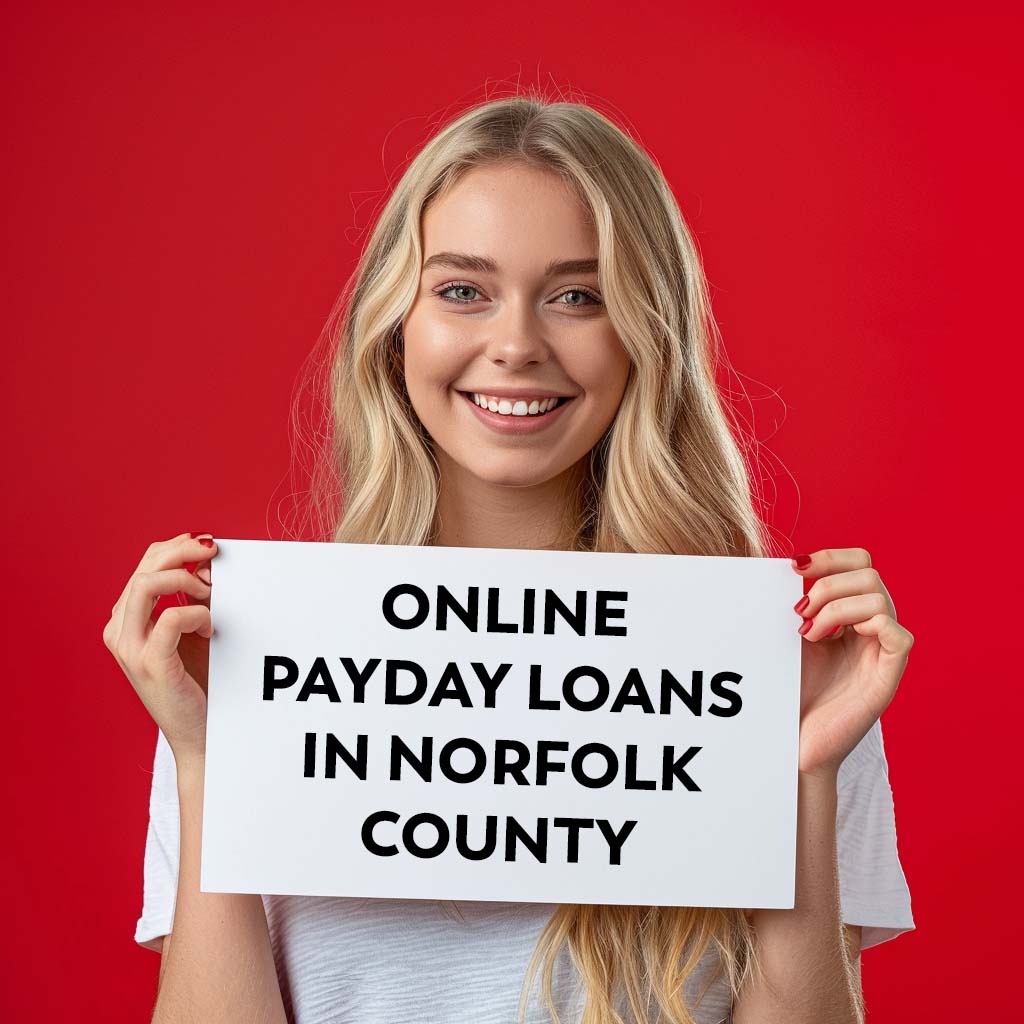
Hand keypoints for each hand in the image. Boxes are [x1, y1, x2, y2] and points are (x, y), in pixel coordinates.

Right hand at [102, 531, 219, 764]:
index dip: (175, 547)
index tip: (207, 543)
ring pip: (146, 585)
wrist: (199, 730)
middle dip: (181, 552)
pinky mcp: (150, 664)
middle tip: (213, 553)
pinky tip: (209, 628)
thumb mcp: (194, 628)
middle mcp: (120, 631)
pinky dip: (197, 613)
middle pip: (144, 569)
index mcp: (126, 620)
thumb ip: (196, 595)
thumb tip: (208, 561)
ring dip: (186, 580)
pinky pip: (172, 618)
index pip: (145, 566)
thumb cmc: (198, 678)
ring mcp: (130, 649)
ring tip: (210, 595)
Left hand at [790, 548, 913, 778]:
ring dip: (835, 607)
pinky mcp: (888, 676)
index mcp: (851, 614)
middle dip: (827, 584)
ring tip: (809, 633)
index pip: (859, 563)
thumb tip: (781, 563)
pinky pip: (897, 634)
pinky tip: (830, 642)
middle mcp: (871, 628)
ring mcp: (882, 652)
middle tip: (799, 613)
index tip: (794, 568)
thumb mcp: (789, 635)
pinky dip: (862, 626)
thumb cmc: (789, 691)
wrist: (792, 740)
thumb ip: (795, 602)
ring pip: (879, 598)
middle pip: (869, 573)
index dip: (830, 557)